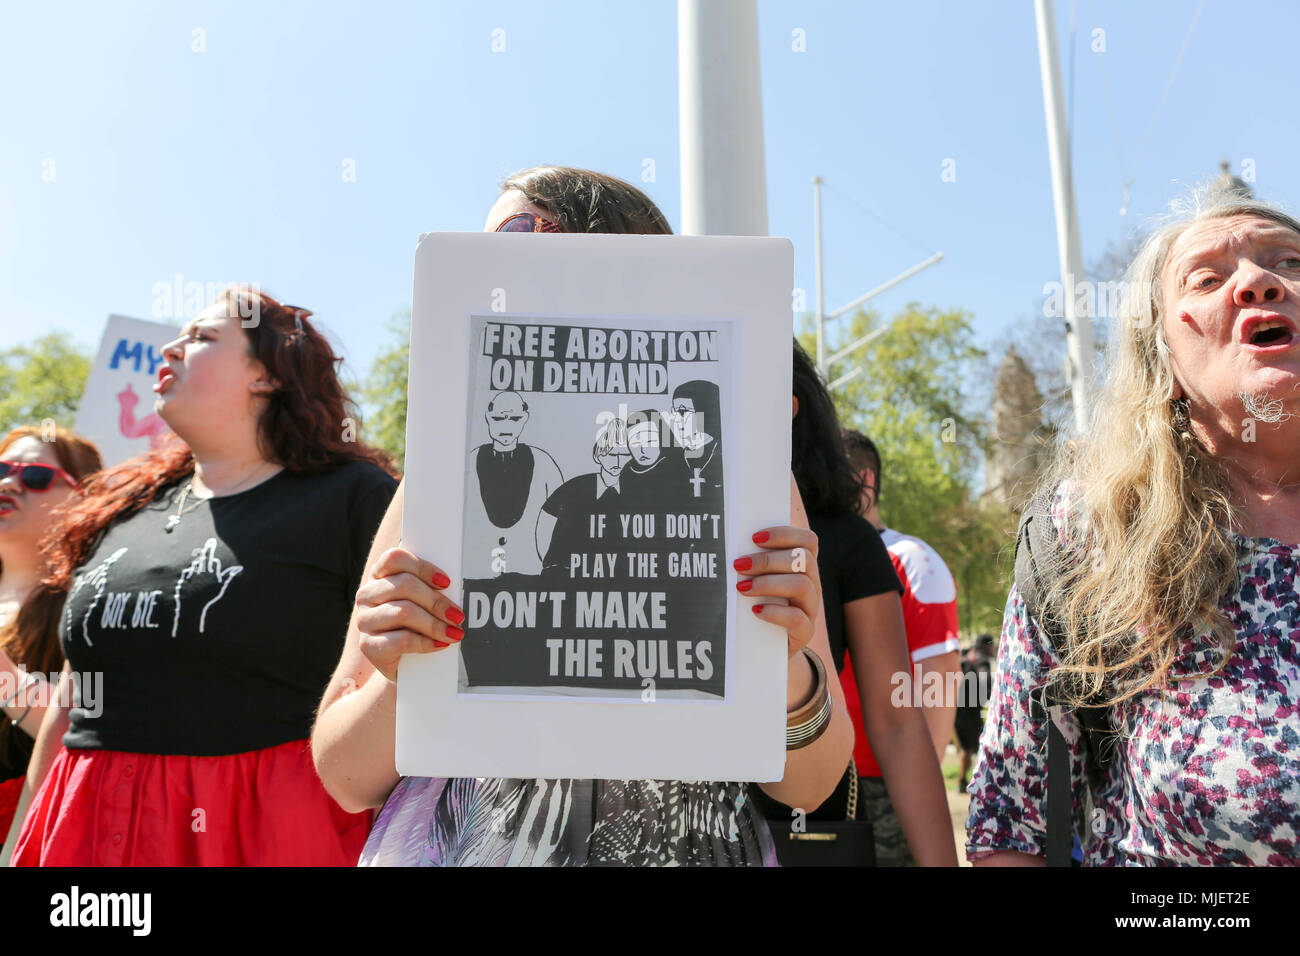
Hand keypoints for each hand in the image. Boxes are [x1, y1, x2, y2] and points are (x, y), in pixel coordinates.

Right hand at [354, 547, 465, 681]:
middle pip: (404, 585)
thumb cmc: (416, 625)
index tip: (446, 582)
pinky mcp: (368, 645)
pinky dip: (425, 643)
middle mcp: (367, 594)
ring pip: (403, 612)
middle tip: (458, 615)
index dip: (422, 568)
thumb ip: (431, 589)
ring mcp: (364, 620)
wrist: (403, 664)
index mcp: (380, 575)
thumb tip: (459, 588)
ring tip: (454, 633)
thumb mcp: (421, 603)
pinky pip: (401, 640)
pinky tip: (440, 644)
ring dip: (434, 624)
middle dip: (436, 601)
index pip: (395, 559)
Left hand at [733, 526, 820, 657]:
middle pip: (803, 559)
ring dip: (768, 583)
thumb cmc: (758, 604)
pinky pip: (798, 618)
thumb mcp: (758, 580)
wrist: (766, 647)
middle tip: (739, 565)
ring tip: (742, 587)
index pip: (808, 540)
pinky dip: (775, 612)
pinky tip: (755, 611)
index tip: (754, 538)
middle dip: (767, 559)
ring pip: (802, 585)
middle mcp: (812, 584)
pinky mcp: (805, 632)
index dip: (784, 534)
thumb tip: (726, 544)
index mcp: (803, 566)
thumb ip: (753, 562)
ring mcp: (810, 608)